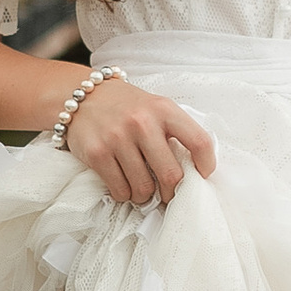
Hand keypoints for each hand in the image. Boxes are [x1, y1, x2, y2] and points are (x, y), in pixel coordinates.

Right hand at [61, 75, 216, 205]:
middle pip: (171, 175)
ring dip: (145, 195)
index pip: (199, 141)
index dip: (206, 165)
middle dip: (171, 192)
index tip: (202, 175)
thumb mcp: (156, 107)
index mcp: (164, 109)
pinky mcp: (98, 153)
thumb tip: (194, 170)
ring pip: (144, 187)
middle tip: (167, 194)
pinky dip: (125, 194)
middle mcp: (142, 123)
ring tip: (142, 189)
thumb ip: (176, 131)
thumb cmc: (127, 106)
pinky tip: (124, 185)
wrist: (84, 95)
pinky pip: (120, 189)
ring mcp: (118, 138)